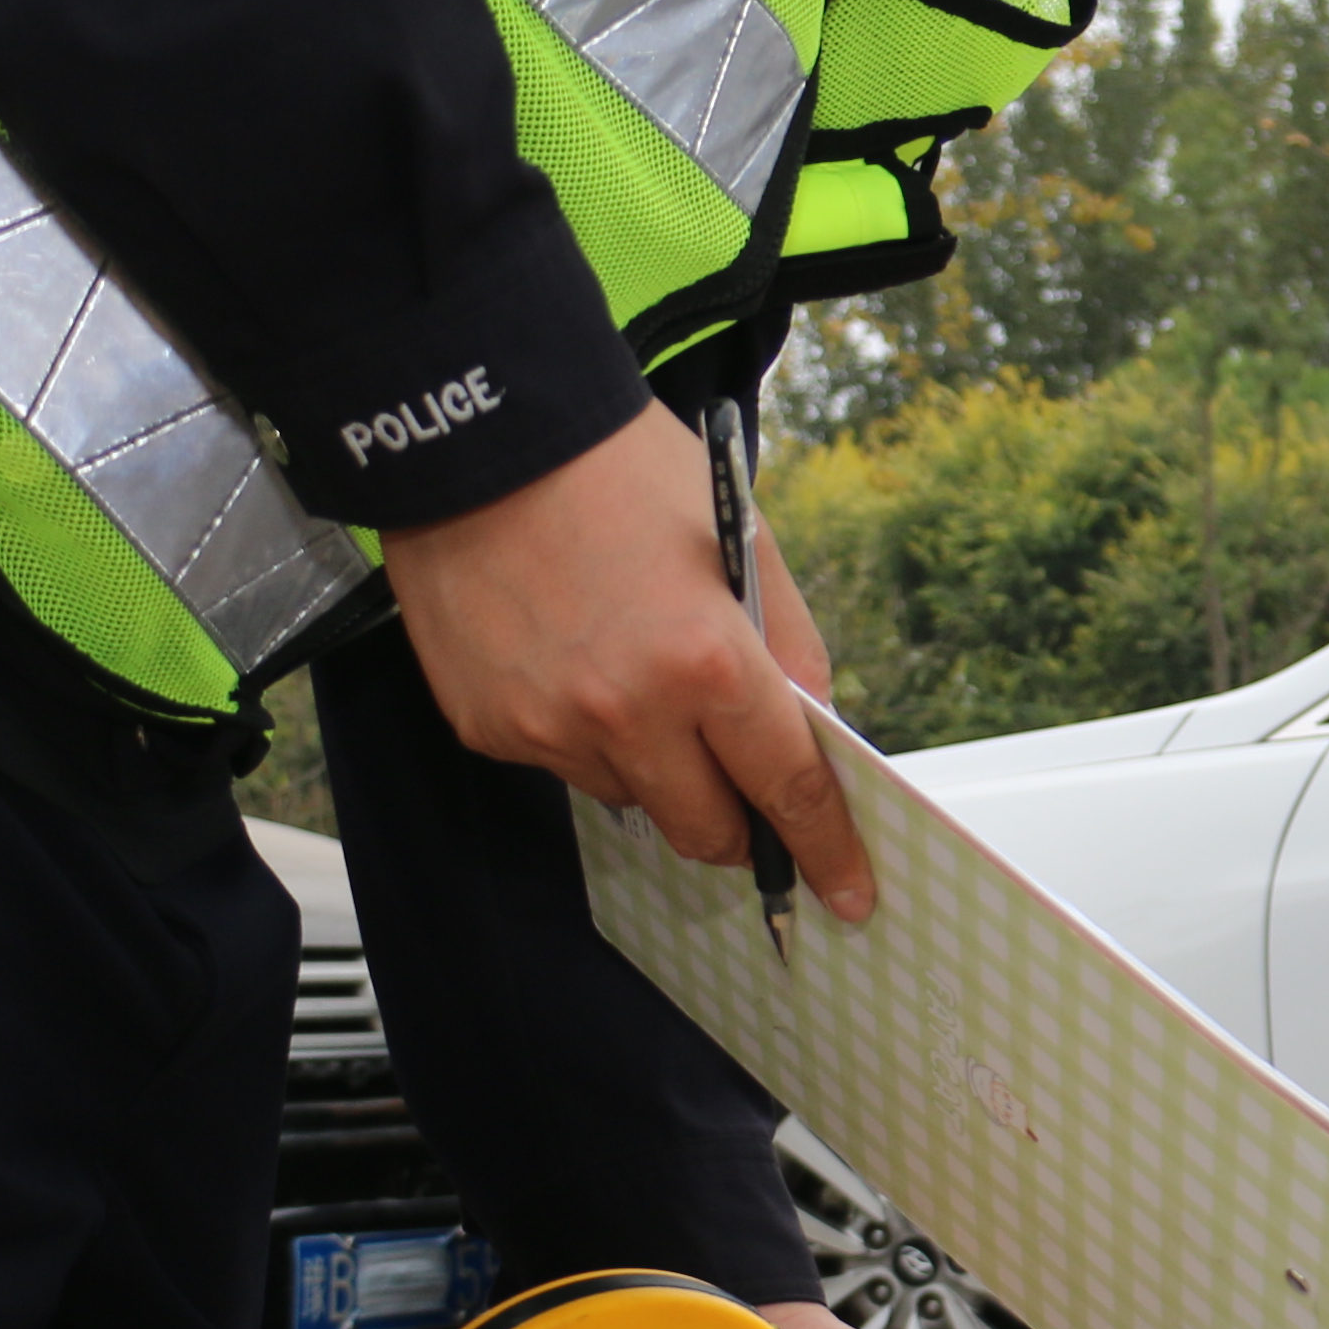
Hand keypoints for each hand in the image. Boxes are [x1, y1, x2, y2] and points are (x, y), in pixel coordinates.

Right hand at [384, 403, 872, 918]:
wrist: (480, 434)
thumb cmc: (618, 472)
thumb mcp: (743, 540)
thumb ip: (790, 647)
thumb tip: (816, 732)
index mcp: (707, 663)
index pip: (787, 790)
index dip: (826, 849)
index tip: (848, 895)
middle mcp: (627, 713)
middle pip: (708, 831)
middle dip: (738, 823)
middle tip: (738, 784)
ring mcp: (551, 730)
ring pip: (632, 798)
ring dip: (652, 764)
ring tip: (629, 668)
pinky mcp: (490, 731)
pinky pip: (563, 765)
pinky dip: (582, 733)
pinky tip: (570, 658)